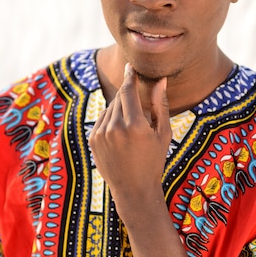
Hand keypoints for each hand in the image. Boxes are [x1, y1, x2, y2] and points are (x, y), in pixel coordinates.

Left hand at [89, 63, 171, 220]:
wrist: (133, 189)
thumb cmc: (154, 161)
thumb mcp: (163, 133)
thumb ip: (160, 105)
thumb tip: (161, 80)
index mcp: (135, 125)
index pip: (128, 90)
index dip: (130, 76)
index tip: (130, 67)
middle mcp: (115, 127)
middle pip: (120, 98)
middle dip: (129, 99)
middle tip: (140, 114)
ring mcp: (101, 134)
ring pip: (110, 108)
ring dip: (121, 110)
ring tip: (132, 131)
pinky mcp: (93, 139)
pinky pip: (102, 119)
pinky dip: (111, 121)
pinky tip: (121, 137)